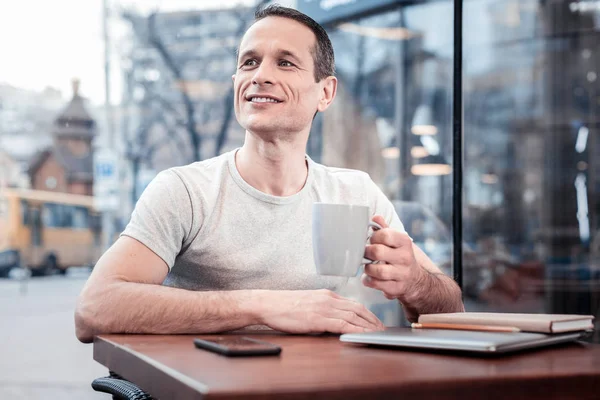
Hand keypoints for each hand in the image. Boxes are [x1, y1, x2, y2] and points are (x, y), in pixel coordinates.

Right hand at [258, 289, 384, 333]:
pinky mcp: (317, 318)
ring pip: (353, 316)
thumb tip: (334, 319)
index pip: (353, 303)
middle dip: (372, 320)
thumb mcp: (308, 303)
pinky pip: (341, 324)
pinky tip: (362, 334)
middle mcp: (328, 299)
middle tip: (382, 329)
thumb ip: (323, 308)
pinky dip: (355, 329)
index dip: (368, 313)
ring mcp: (323, 308)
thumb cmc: (284, 305)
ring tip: (377, 334)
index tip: (375, 321)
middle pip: (358, 309)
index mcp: (327, 295)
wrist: (268, 304)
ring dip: (368, 326)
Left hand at [361, 215, 426, 301]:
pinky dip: (368, 280)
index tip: (371, 241)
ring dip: (367, 268)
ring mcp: (402, 274)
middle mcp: (405, 257)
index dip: (373, 237)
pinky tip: (369, 277)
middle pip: (378, 252)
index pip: (385, 235)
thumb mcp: (396, 241)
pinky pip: (376, 284)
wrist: (415, 279)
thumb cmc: (399, 255)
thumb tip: (375, 217)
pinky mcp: (396, 288)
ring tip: (367, 266)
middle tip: (365, 254)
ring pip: (377, 271)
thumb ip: (384, 229)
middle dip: (367, 253)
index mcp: (404, 242)